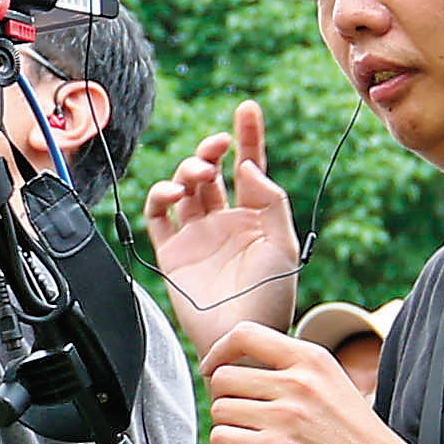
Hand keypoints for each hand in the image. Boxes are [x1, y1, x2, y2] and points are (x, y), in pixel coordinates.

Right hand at [142, 106, 304, 338]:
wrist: (241, 335)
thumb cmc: (270, 298)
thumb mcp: (285, 244)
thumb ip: (270, 200)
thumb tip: (247, 166)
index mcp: (255, 218)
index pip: (249, 167)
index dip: (248, 137)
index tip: (247, 108)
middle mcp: (224, 222)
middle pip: (211, 172)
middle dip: (210, 151)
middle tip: (216, 147)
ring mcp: (198, 236)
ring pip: (184, 188)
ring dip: (188, 171)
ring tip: (199, 175)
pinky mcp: (173, 252)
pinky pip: (158, 216)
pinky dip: (161, 196)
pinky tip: (174, 194)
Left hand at [202, 322, 441, 443]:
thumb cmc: (360, 442)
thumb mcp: (333, 386)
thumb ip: (294, 373)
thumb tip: (239, 371)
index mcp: (313, 360)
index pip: (246, 333)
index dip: (220, 352)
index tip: (214, 370)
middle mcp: (299, 382)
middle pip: (224, 378)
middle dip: (224, 403)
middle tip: (242, 424)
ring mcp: (289, 416)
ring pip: (219, 410)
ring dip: (224, 431)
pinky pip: (222, 439)